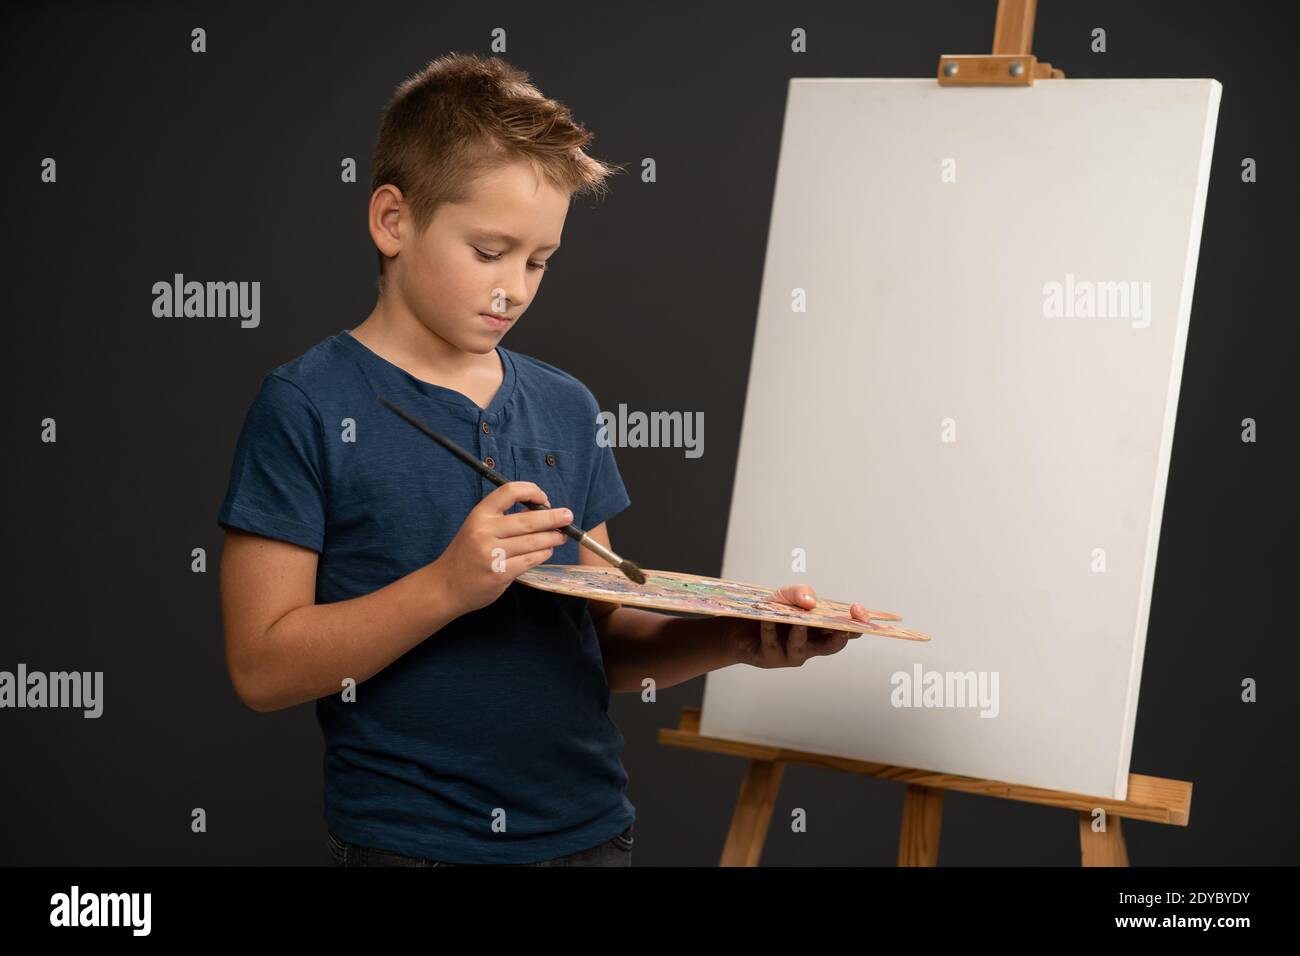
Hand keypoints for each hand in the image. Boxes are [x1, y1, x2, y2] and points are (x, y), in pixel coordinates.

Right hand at [432, 481, 572, 614]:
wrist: (446, 586)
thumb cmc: (467, 554)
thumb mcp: (477, 528)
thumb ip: (503, 519)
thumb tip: (540, 510)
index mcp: (480, 515)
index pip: (510, 491)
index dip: (531, 491)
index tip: (544, 498)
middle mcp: (485, 531)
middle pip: (529, 520)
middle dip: (554, 517)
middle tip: (568, 516)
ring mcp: (493, 553)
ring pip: (534, 541)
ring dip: (553, 538)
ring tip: (561, 536)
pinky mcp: (501, 573)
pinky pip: (531, 559)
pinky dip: (543, 554)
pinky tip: (547, 551)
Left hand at [725, 585, 872, 668]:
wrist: (736, 625)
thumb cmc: (768, 610)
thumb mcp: (784, 595)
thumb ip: (799, 593)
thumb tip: (811, 603)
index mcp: (821, 628)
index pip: (847, 628)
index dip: (858, 623)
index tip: (859, 611)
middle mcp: (811, 644)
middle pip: (833, 645)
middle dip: (841, 635)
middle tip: (844, 626)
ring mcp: (792, 654)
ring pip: (802, 647)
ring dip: (801, 633)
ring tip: (800, 622)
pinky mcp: (771, 658)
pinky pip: (772, 642)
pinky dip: (769, 629)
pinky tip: (765, 618)